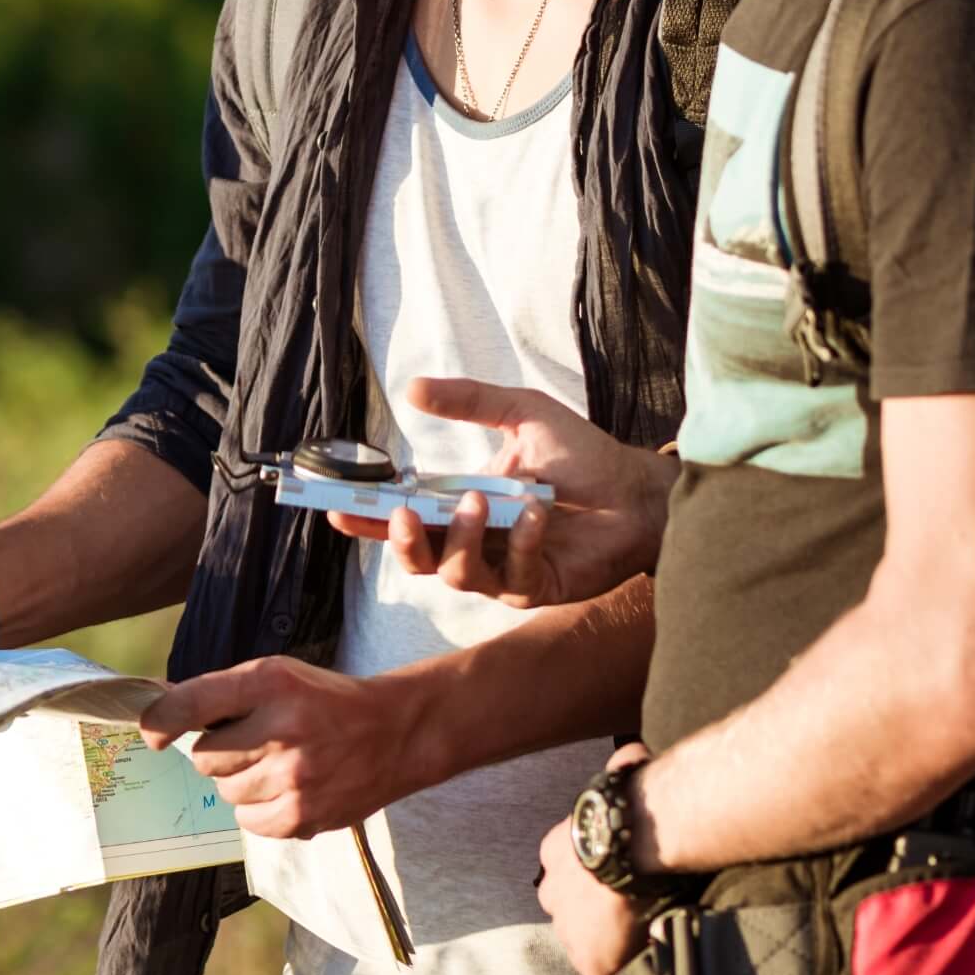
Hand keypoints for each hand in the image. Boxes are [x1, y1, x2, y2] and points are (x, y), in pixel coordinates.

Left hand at [135, 656, 420, 839]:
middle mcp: (281, 729)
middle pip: (205, 758)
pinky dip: (259, 809)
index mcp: (270, 683)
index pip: (192, 703)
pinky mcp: (303, 816)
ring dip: (240, 781)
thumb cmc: (325, 701)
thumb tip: (161, 718)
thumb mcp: (278, 676)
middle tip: (252, 743)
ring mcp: (293, 778)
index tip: (154, 735)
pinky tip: (286, 789)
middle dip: (220, 752)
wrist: (394, 732)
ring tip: (276, 765)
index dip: (161, 722)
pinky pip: (248, 822)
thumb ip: (224, 695)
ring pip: (225, 792)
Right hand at [341, 378, 671, 607]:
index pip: (405, 516)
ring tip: (479, 503)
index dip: (366, 518)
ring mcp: (504, 570)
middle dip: (401, 541)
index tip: (336, 507)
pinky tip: (536, 514)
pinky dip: (521, 543)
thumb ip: (468, 401)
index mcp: (462, 504)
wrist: (638, 490)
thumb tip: (411, 388)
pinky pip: (514, 576)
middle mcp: (477, 542)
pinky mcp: (537, 587)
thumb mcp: (521, 414)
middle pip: (417, 558)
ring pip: (456, 574)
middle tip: (402, 516)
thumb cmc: (583, 455)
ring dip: (462, 540)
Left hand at [537, 748, 650, 974]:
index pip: (565, 869)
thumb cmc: (629, 803)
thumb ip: (626, 766)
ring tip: (641, 940)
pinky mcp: (591, 961)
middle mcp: (553, 892)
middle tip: (627, 912)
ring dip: (608, 943)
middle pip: (569, 909)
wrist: (633, 841)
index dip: (590, 875)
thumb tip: (635, 751)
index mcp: (555, 851)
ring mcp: (569, 930)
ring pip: (585, 943)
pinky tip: (641, 973)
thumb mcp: (622, 775)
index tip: (612, 878)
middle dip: (592, 914)